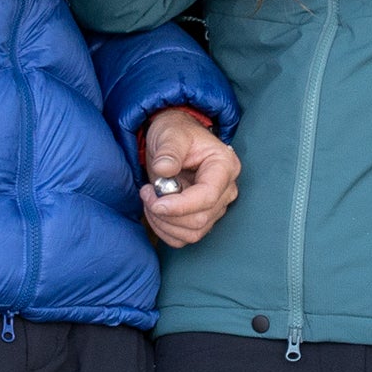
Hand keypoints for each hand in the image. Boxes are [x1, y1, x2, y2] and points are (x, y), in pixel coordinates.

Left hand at [139, 107, 242, 247]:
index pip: (208, 196)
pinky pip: (184, 238)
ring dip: (163, 223)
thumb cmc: (176, 133)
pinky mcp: (203, 217)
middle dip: (167, 213)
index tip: (155, 203)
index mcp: (224, 166)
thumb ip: (168, 150)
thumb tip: (164, 170)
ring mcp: (216, 207)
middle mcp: (225, 190)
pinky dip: (165, 230)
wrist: (173, 141)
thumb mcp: (170, 133)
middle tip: (146, 192)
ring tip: (149, 198)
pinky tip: (155, 211)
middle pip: (200, 219)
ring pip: (192, 232)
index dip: (180, 205)